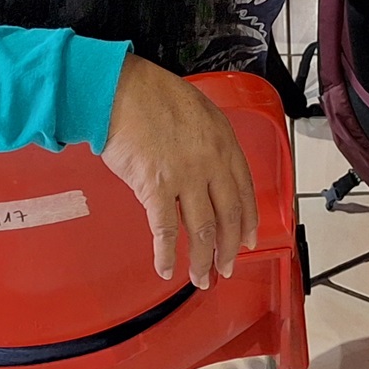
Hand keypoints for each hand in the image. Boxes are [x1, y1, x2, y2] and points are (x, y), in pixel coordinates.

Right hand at [100, 56, 257, 286]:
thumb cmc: (152, 94)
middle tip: (227, 268)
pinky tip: (167, 268)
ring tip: (202, 278)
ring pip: (203, 229)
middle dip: (229, 249)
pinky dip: (168, 254)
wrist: (119, 90)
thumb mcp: (198, 110)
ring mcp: (185, 177)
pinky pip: (166, 231)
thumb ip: (210, 143)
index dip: (248, 221)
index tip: (249, 240)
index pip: (245, 190)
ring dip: (203, 259)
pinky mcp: (155, 188)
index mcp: (224, 142)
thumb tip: (209, 172)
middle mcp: (210, 162)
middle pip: (228, 216)